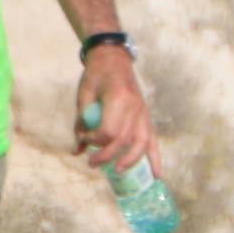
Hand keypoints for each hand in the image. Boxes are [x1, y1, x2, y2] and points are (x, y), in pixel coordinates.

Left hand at [74, 45, 154, 169]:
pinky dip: (155, 158)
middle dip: (106, 156)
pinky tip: (156, 175)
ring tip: (118, 171)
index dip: (93, 139)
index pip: (108, 130)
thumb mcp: (83, 95)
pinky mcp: (146, 115)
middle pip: (123, 140)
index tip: (83, 137)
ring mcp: (143, 112)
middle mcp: (134, 107)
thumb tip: (78, 149)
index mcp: (118, 98)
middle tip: (92, 163)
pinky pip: (153, 139)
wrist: (113, 57)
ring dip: (130, 161)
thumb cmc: (96, 74)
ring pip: (141, 143)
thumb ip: (81, 122)